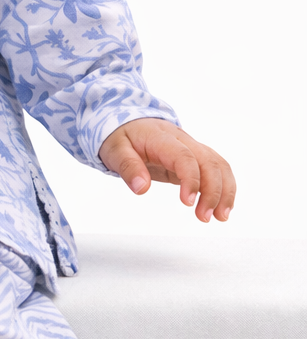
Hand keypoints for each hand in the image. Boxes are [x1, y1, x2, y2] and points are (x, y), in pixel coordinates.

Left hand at [99, 119, 234, 222]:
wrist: (128, 121)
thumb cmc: (121, 135)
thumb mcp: (115, 150)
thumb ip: (128, 167)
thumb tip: (141, 188)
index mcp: (161, 138)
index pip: (184, 156)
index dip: (191, 179)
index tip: (188, 202)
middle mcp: (182, 140)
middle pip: (209, 161)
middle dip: (213, 190)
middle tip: (205, 217)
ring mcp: (191, 148)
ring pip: (218, 164)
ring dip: (224, 191)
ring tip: (220, 217)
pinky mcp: (194, 157)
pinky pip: (216, 168)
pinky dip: (224, 186)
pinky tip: (222, 206)